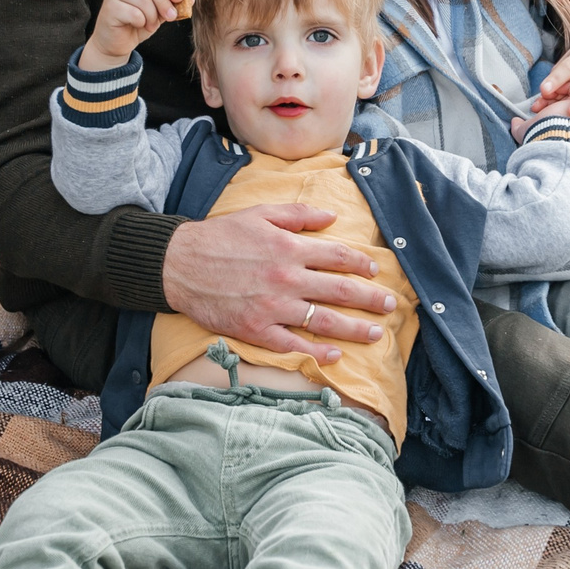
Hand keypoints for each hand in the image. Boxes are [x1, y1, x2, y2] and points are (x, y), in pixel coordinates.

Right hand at [84, 0, 184, 68]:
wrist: (115, 44)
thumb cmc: (136, 25)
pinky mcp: (109, 8)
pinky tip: (139, 26)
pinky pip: (133, 13)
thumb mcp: (158, 13)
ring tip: (151, 25)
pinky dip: (141, 22)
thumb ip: (170, 4)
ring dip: (152, 15)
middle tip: (171, 16)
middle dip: (164, 1)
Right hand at [161, 204, 401, 363]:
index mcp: (289, 248)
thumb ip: (299, 215)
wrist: (180, 264)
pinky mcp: (257, 330)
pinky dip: (317, 351)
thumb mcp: (260, 214)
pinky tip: (336, 354)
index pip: (337, 257)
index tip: (375, 271)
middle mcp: (286, 278)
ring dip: (354, 328)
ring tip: (375, 333)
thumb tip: (331, 217)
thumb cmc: (220, 236)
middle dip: (369, 299)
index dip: (361, 264)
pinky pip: (293, 344)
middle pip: (340, 291)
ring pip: (324, 320)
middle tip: (389, 306)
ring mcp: (273, 307)